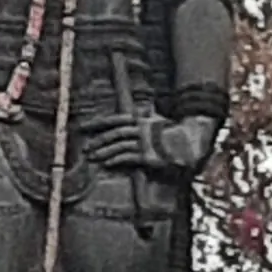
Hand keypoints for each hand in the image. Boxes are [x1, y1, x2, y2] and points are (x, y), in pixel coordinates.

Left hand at [94, 109, 219, 179]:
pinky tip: (108, 164)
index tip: (83, 127)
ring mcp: (144, 142)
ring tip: (94, 157)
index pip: (114, 120)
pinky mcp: (148, 156)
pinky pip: (128, 157)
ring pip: (119, 146)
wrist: (188, 142)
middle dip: (99, 141)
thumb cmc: (173, 132)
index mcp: (140, 120)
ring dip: (105, 152)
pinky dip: (117, 160)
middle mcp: (140, 129)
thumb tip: (144, 107)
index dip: (97, 124)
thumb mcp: (158, 119)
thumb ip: (147, 115)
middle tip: (86, 148)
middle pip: (114, 134)